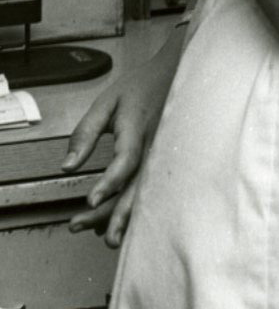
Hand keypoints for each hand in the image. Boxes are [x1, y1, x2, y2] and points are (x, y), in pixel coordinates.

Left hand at [64, 25, 186, 244]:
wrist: (181, 72)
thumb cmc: (142, 86)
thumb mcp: (107, 102)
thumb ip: (86, 133)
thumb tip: (67, 167)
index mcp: (139, 129)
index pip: (125, 161)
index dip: (109, 182)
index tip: (90, 202)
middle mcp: (156, 146)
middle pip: (136, 187)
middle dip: (110, 213)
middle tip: (80, 227)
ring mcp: (166, 155)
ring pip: (146, 192)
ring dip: (123, 215)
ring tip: (101, 236)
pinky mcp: (169, 160)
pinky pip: (154, 187)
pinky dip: (137, 206)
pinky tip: (122, 219)